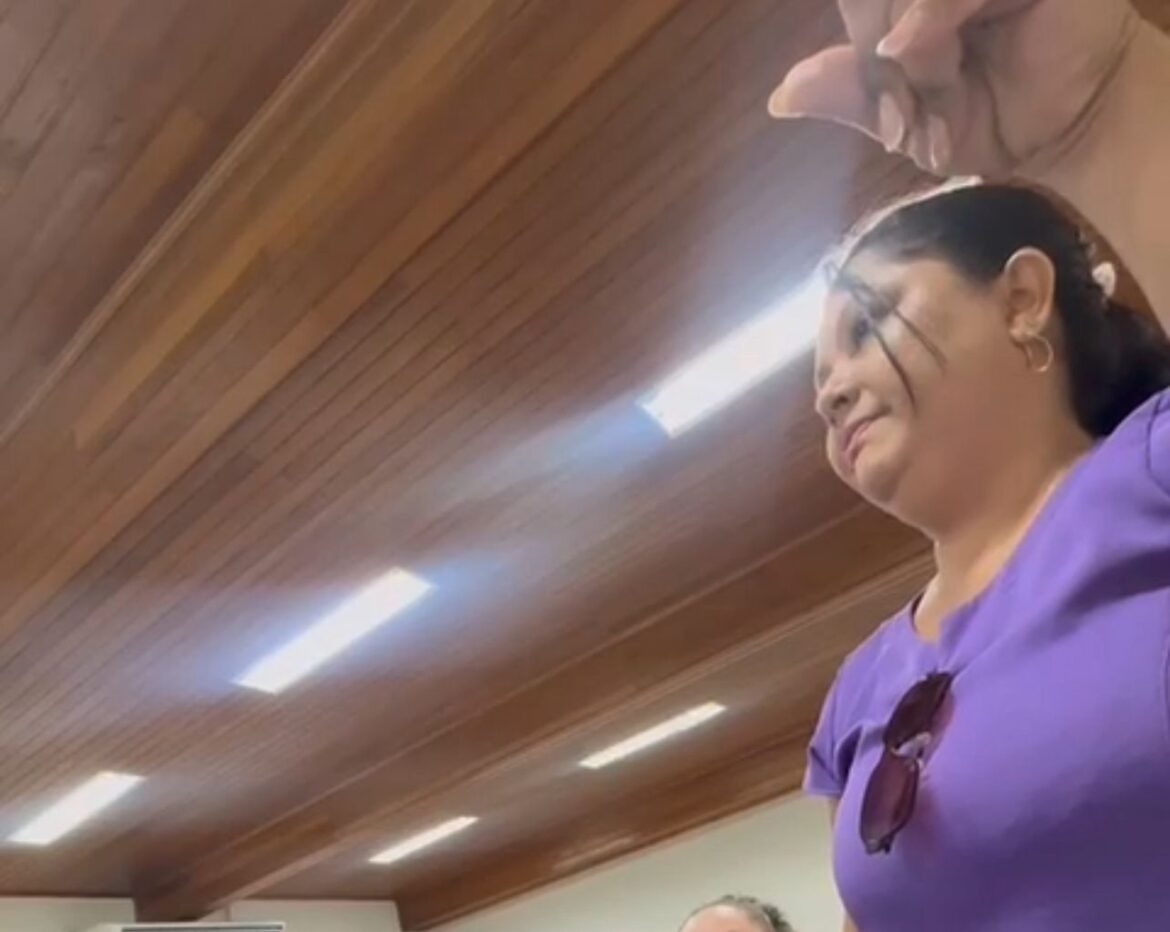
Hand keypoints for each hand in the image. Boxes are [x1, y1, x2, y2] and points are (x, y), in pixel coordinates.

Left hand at [768, 0, 1139, 176]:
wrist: (1068, 133)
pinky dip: (928, 18)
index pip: (856, 3)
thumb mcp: (910, 120)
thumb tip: (779, 96)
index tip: (890, 118)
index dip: (856, 51)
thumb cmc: (992, 118)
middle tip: (906, 112)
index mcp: (902, 1)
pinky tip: (919, 49)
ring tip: (942, 92)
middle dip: (873, 54)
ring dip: (910, 49)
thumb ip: (852, 97)